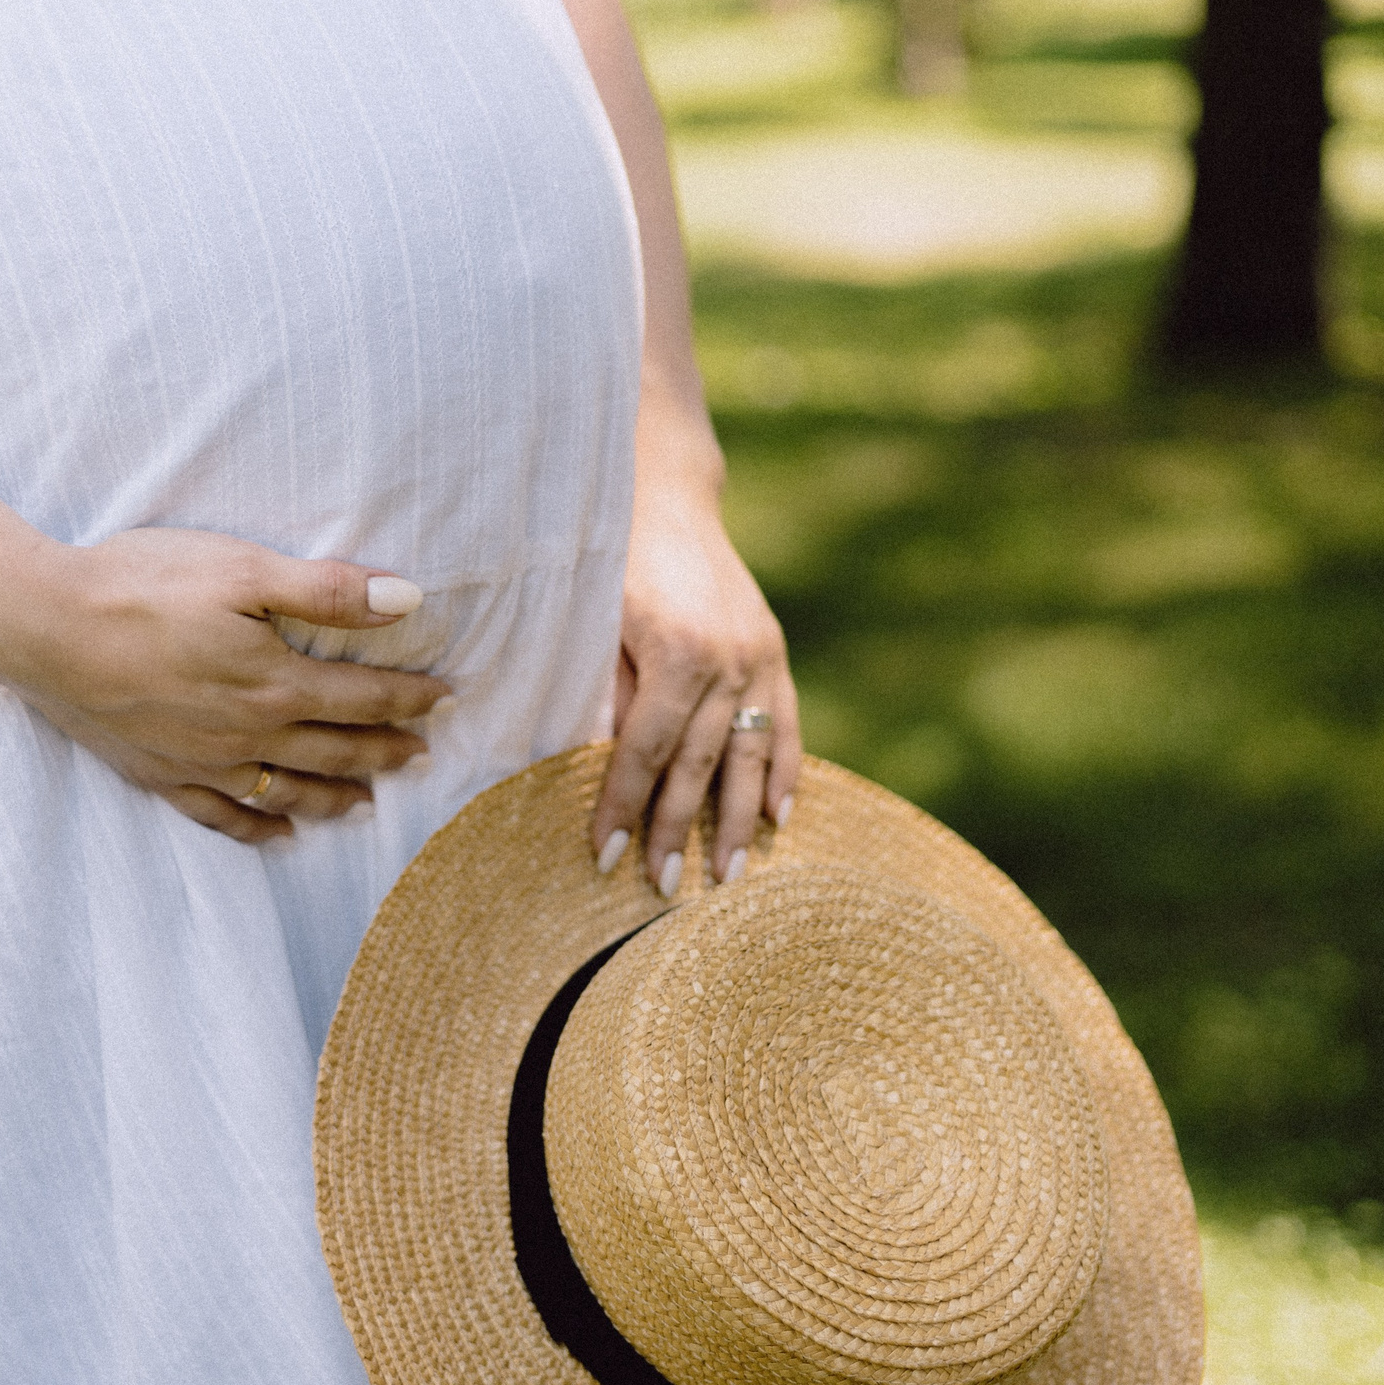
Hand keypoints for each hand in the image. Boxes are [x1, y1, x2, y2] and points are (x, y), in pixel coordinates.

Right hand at [0, 526, 449, 843]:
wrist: (42, 628)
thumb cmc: (141, 585)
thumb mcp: (241, 570)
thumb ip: (326, 591)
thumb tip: (407, 598)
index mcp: (275, 683)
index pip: (363, 697)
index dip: (410, 698)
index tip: (446, 699)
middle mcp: (248, 735)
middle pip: (335, 752)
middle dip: (385, 752)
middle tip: (421, 755)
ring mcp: (202, 763)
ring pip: (288, 792)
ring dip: (335, 799)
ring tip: (369, 803)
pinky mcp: (158, 774)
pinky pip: (223, 816)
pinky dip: (260, 828)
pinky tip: (281, 834)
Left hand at [591, 476, 800, 892]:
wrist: (666, 495)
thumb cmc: (613, 559)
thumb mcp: (596, 622)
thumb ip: (608, 696)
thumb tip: (605, 770)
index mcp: (677, 652)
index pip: (646, 750)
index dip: (624, 805)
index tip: (605, 856)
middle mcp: (729, 659)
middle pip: (701, 764)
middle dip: (678, 831)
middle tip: (662, 889)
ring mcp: (759, 656)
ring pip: (752, 754)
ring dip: (741, 820)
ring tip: (730, 876)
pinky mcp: (774, 650)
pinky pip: (787, 723)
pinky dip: (786, 772)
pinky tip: (782, 817)